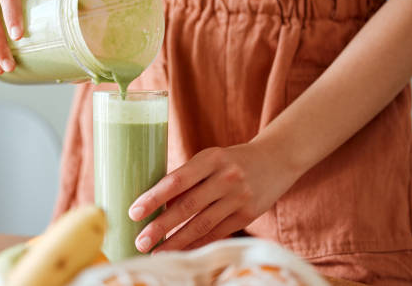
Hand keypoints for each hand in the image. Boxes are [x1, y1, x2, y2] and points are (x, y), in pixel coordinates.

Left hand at [128, 142, 302, 252]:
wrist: (276, 159)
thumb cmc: (231, 160)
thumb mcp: (210, 159)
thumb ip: (188, 178)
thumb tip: (157, 205)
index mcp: (211, 158)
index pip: (176, 181)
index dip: (153, 198)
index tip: (134, 213)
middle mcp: (226, 177)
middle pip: (187, 206)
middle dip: (161, 227)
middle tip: (140, 241)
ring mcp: (239, 197)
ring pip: (202, 225)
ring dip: (176, 242)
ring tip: (156, 252)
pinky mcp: (248, 215)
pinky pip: (217, 233)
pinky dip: (197, 244)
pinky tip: (181, 252)